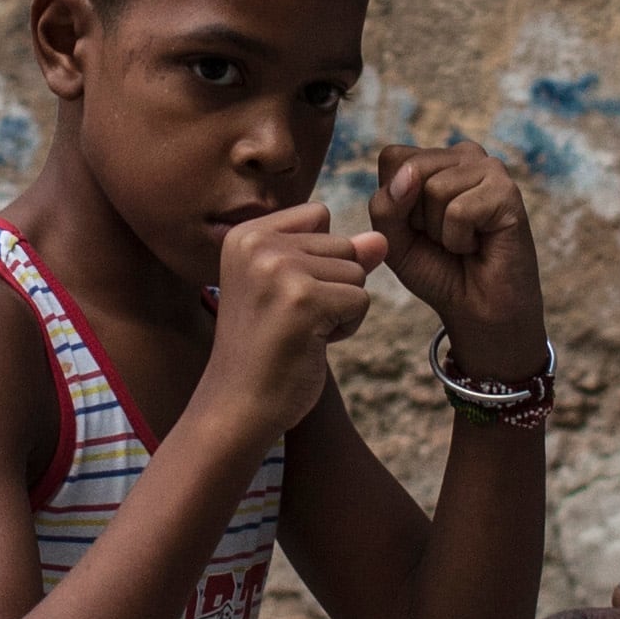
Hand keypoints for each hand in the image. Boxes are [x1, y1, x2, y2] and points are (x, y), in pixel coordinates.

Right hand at [200, 203, 388, 449]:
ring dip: (341, 308)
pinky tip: (311, 344)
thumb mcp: (297, 289)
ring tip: (300, 331)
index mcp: (246, 234)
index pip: (319, 214)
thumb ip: (337, 256)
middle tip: (292, 319)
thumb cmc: (267, 348)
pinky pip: (361, 300)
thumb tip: (382, 239)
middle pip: (343, 243)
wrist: (237, 404)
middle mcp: (258, 244)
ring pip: (356, 272)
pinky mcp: (304, 300)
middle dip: (333, 285)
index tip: (284, 294)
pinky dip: (347, 328)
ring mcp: (279, 270)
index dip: (319, 258)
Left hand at [368, 141, 542, 369]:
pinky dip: (459, 240)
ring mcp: (489, 169)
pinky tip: (478, 245)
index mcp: (436, 158)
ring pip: (434, 189)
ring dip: (439, 231)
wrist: (477, 309)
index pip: (393, 157)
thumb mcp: (393, 237)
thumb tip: (411, 174)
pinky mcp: (507, 191)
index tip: (418, 226)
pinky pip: (458, 211)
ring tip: (462, 242)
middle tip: (442, 237)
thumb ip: (385, 203)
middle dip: (415, 217)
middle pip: (411, 170)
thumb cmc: (436, 269)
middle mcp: (464, 155)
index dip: (394, 202)